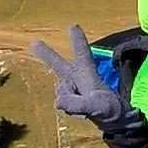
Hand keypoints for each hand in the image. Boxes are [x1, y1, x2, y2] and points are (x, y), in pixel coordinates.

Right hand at [29, 26, 147, 147]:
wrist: (113, 121)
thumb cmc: (109, 109)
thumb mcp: (95, 107)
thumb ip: (77, 103)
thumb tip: (57, 102)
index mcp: (87, 73)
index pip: (82, 54)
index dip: (77, 41)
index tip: (73, 26)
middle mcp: (77, 77)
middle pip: (59, 64)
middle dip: (46, 54)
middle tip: (34, 42)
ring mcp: (72, 88)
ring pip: (60, 93)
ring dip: (69, 101)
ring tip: (85, 108)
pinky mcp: (70, 98)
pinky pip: (61, 103)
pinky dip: (69, 108)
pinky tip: (80, 112)